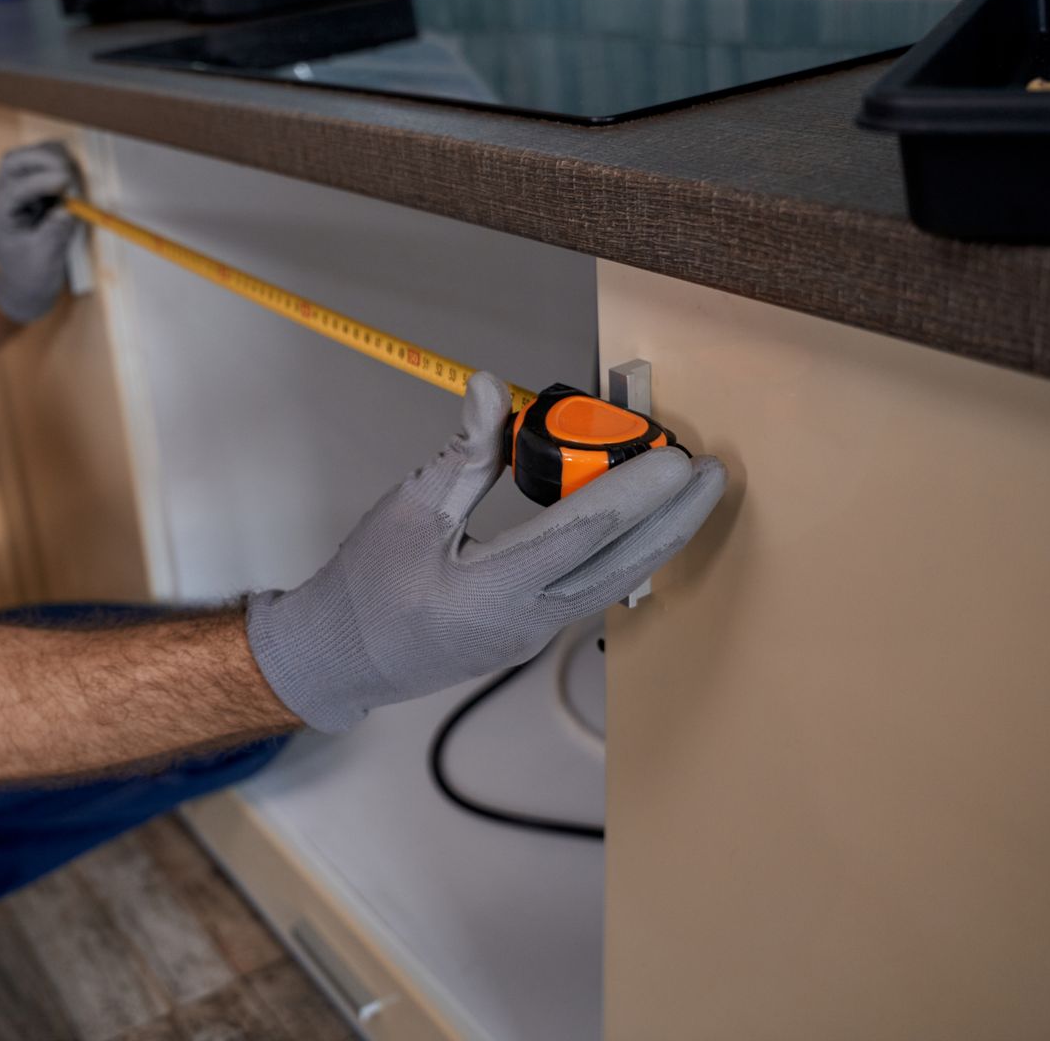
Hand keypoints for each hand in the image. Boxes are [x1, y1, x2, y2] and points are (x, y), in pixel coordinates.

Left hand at [0, 141, 82, 323]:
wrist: (27, 288)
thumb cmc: (31, 278)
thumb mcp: (44, 261)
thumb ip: (54, 234)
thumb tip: (67, 210)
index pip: (15, 189)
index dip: (40, 181)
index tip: (65, 181)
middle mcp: (5, 201)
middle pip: (14, 163)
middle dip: (41, 160)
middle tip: (67, 172)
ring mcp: (19, 195)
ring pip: (27, 160)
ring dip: (50, 159)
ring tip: (72, 175)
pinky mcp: (35, 194)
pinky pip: (43, 169)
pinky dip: (58, 166)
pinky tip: (73, 179)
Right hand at [246, 373, 727, 731]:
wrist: (340, 657)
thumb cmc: (366, 585)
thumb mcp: (408, 509)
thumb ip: (463, 453)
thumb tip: (491, 391)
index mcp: (490, 590)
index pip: (582, 535)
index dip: (635, 493)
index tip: (673, 459)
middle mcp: (525, 620)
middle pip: (621, 567)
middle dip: (673, 520)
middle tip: (709, 474)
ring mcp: (533, 634)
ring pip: (613, 582)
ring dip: (655, 538)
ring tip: (686, 494)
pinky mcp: (530, 634)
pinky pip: (590, 589)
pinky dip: (621, 553)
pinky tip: (636, 525)